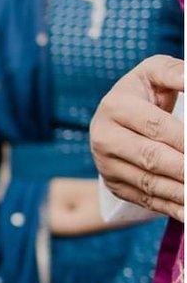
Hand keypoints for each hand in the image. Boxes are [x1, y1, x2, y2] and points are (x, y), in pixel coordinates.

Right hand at [90, 55, 183, 220]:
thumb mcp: (155, 72)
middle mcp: (104, 137)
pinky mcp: (114, 185)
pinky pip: (145, 200)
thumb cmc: (145, 92)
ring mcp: (106, 164)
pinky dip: (172, 209)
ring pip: (150, 183)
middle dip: (184, 169)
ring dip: (182, 193)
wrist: (115, 118)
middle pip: (152, 158)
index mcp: (115, 106)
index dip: (185, 140)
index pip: (156, 127)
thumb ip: (177, 73)